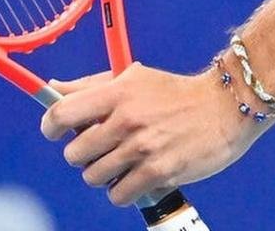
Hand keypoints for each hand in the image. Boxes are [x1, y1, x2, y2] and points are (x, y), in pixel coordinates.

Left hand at [40, 61, 266, 205]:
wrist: (223, 107)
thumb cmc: (174, 93)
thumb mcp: (132, 78)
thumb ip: (91, 86)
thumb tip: (52, 89)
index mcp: (117, 91)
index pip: (62, 113)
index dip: (51, 126)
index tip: (56, 131)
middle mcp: (126, 119)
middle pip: (74, 153)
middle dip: (83, 154)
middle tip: (101, 146)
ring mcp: (142, 148)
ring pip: (93, 177)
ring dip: (104, 174)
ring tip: (122, 161)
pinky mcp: (158, 172)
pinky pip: (118, 195)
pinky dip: (123, 190)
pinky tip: (137, 175)